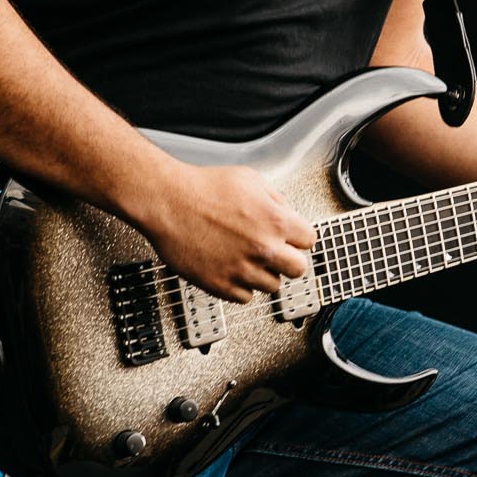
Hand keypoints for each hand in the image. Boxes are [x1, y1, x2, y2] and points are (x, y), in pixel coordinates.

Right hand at [134, 161, 317, 302]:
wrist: (166, 202)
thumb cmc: (202, 188)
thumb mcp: (250, 179)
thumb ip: (276, 200)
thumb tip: (288, 215)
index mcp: (275, 221)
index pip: (309, 241)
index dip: (299, 238)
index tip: (291, 239)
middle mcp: (263, 248)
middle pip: (298, 270)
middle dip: (288, 260)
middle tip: (275, 254)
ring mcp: (242, 270)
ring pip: (272, 286)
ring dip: (263, 273)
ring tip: (245, 258)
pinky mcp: (220, 285)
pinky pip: (245, 297)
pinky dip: (240, 286)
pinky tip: (231, 268)